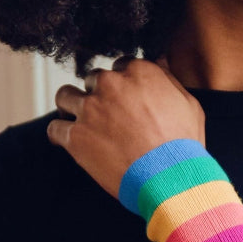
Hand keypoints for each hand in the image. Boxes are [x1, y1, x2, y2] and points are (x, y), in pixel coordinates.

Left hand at [46, 54, 205, 200]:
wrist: (170, 178)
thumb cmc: (183, 146)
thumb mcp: (188, 104)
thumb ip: (168, 80)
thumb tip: (160, 63)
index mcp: (138, 71)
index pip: (120, 67)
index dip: (122, 85)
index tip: (124, 100)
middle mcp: (110, 84)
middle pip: (92, 80)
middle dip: (98, 95)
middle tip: (106, 116)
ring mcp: (90, 109)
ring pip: (65, 96)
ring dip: (71, 107)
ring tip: (79, 122)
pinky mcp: (76, 136)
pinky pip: (54, 129)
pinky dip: (60, 135)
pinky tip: (67, 141)